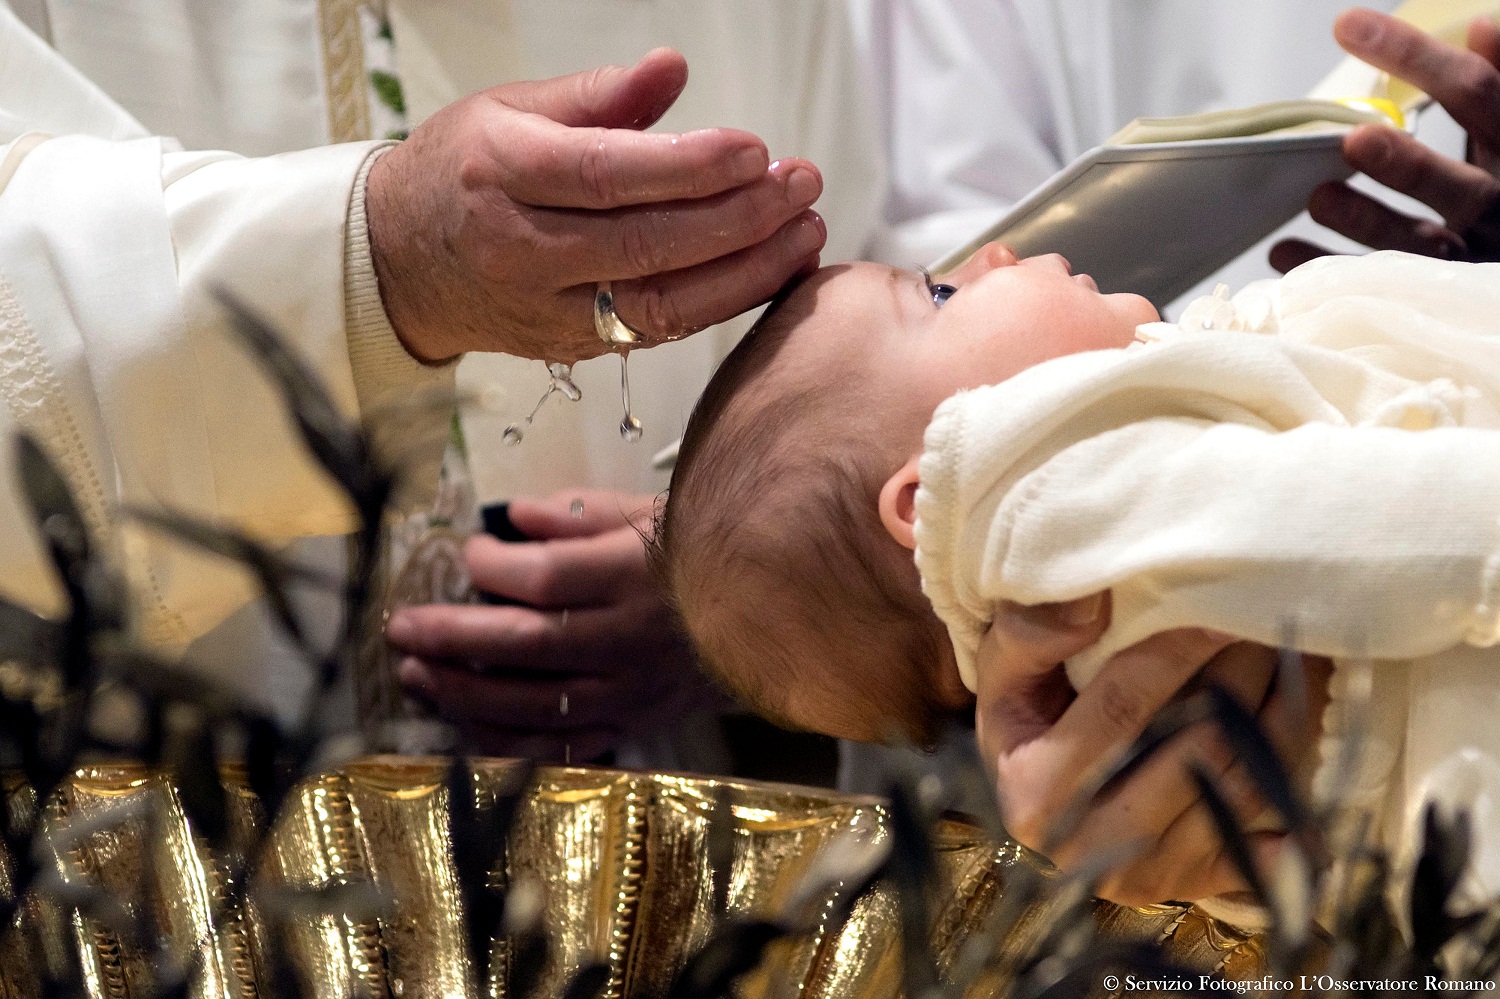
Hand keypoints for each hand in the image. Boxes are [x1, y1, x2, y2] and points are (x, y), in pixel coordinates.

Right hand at [367, 48, 826, 363]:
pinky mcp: (572, 346)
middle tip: (800, 185)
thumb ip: (599, 95)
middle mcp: (522, 249)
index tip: (755, 151)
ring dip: (745, 271)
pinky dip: (722, 302)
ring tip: (803, 233)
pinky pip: (659, 331)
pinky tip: (770, 269)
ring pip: (660, 304)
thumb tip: (672, 68)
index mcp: (503, 174)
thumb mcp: (512, 109)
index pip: (606, 176)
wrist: (402, 261)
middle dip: (737, 218)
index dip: (687, 168)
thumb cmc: (464, 171)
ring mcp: (548, 308)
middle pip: (644, 245)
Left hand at [385, 490, 715, 760]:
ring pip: (533, 705)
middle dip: (451, 637)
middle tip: (400, 628)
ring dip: (464, 693)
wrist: (769, 615)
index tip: (468, 551)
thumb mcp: (649, 512)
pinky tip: (464, 726)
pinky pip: (561, 747)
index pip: (546, 578)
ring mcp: (630, 691)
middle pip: (525, 646)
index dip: (493, 567)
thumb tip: (512, 517)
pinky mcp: (632, 724)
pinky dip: (508, 744)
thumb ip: (578, 514)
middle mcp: (628, 639)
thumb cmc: (701, 552)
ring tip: (415, 675)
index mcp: (634, 575)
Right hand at [974, 596, 1330, 906]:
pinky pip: (1271, 833)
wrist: (1036, 807)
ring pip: (1245, 786)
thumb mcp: (1000, 676)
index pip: (1124, 707)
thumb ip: (1030, 633)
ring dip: (1279, 712)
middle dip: (1241, 674)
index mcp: (1036, 793)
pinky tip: (1306, 727)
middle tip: (1263, 619)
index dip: (1177, 651)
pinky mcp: (1197, 887)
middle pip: (1200, 749)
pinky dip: (1298, 784)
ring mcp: (1150, 876)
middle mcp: (1092, 848)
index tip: (1218, 604)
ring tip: (1289, 654)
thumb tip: (1092, 601)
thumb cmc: (1023, 727)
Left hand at [1271, 8, 1499, 269]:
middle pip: (1461, 187)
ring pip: (1420, 245)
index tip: (1348, 26)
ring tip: (1318, 198)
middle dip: (1409, 165)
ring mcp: (1467, 255)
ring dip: (1365, 221)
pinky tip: (1282, 250)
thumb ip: (1495, 84)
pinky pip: (1375, 285)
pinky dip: (1327, 268)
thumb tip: (1484, 25)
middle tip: (1356, 140)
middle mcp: (1496, 205)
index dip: (1415, 56)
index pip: (1474, 92)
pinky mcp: (1430, 295)